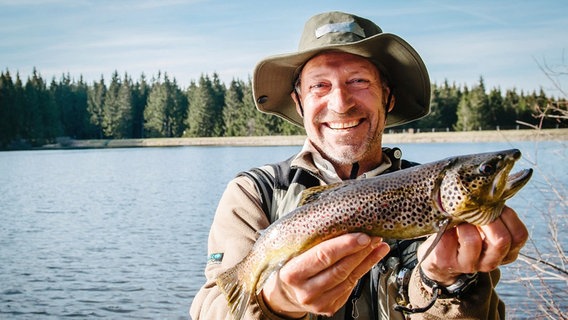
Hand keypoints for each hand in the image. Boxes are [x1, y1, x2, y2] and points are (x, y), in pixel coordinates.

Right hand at [260, 233, 388, 317]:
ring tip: (377, 245)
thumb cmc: (290, 266)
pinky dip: (363, 270)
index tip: (362, 236)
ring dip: (367, 260)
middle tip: (373, 236)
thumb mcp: (294, 252)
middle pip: (340, 269)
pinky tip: (371, 258)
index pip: (323, 256)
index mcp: (292, 273)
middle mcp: (305, 291)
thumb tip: (342, 222)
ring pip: (349, 278)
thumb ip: (313, 240)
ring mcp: (318, 302)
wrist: (285, 292)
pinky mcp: (329, 307)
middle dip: (360, 251)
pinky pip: (351, 287)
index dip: (345, 245)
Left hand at [418, 205, 527, 285]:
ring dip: (464, 224)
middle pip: (501, 240)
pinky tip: (445, 226)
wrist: (440, 251)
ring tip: (459, 221)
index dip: (507, 216)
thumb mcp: (484, 221)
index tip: (494, 206)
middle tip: (476, 211)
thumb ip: (492, 211)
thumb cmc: (467, 229)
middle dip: (487, 219)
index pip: (519, 235)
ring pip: (472, 240)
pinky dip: (446, 227)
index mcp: (506, 252)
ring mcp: (469, 265)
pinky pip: (448, 240)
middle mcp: (491, 262)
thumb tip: (490, 192)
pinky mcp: (447, 262)